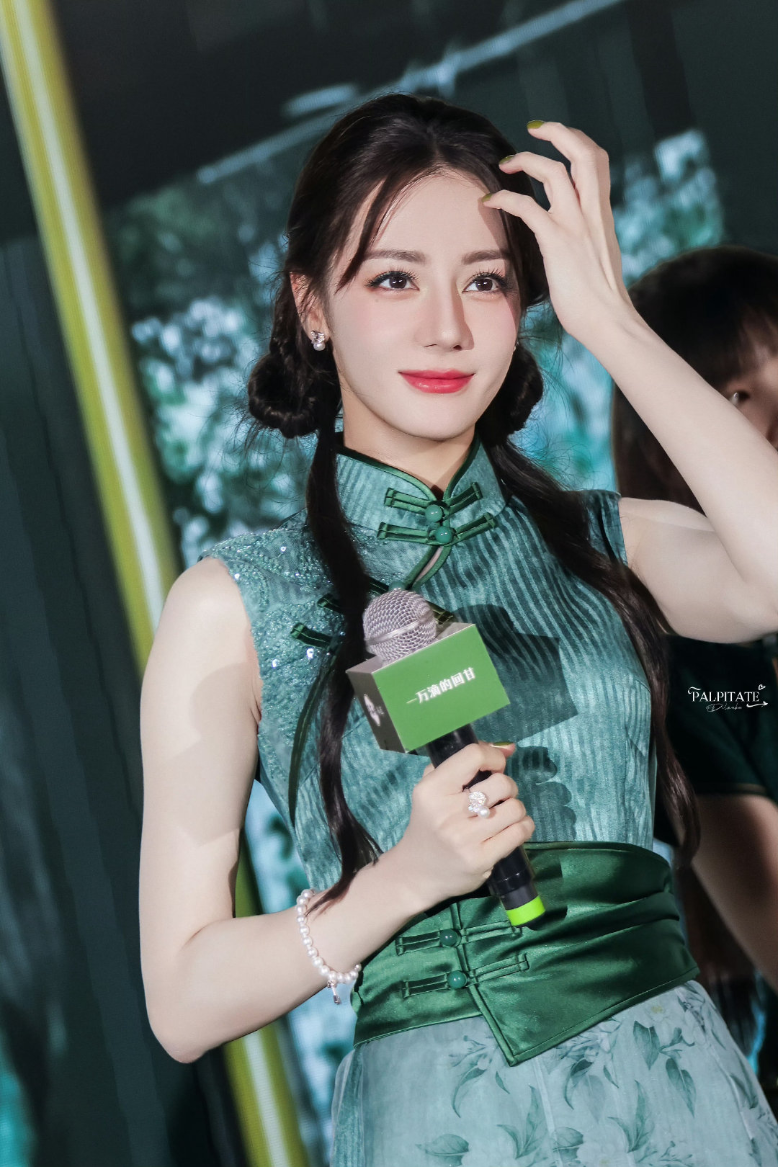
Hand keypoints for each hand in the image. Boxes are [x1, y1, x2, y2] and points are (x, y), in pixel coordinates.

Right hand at [389, 741, 535, 910]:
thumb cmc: (428, 824)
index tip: (494, 767)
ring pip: (514, 808)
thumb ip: (462, 764)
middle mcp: (446, 813)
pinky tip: (512, 829)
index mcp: (432, 789)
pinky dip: (523, 826)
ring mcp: (464, 839)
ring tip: (504, 814)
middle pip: (501, 784)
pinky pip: (519, 832)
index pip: (473, 756)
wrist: (415, 873)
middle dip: (508, 787)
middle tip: (499, 796)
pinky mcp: (481, 860)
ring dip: (516, 808)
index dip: (493, 757)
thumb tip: (508, 747)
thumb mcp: (432, 790)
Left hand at [483, 121, 636, 344]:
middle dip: (559, 132)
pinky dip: (505, 199)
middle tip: (534, 129)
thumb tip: (573, 242)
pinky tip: (490, 201)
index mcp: (602, 214)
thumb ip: (586, 240)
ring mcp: (576, 226)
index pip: (597, 160)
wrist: (609, 322)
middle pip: (584, 152)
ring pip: (555, 172)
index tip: (555, 137)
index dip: (576, 141)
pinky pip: (528, 208)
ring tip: (505, 164)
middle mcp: (592, 213)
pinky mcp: (558, 243)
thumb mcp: (597, 258)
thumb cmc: (600, 301)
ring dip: (526, 160)